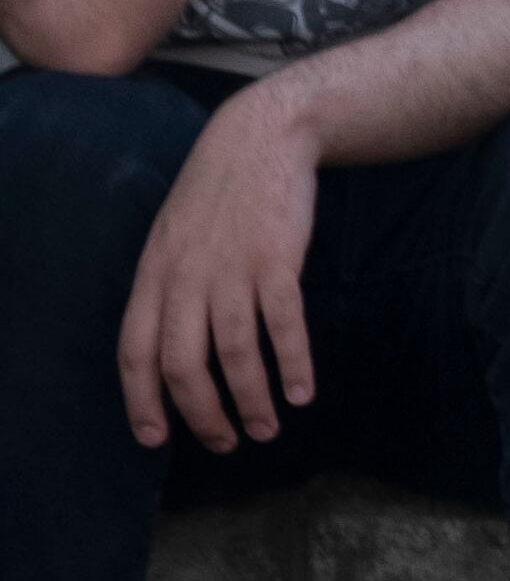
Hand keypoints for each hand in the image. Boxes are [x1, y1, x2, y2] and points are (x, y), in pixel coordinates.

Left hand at [118, 78, 321, 448]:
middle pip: (184, 365)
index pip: (135, 354)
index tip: (156, 439)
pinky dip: (293, 364)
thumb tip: (169, 344)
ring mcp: (232, 270)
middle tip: (226, 443)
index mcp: (153, 276)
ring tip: (268, 428)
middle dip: (203, 415)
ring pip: (234, 353)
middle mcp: (186, 279)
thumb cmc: (217, 192)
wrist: (261, 138)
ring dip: (251, 400)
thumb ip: (167, 287)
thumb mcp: (171, 237)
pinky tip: (303, 391)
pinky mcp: (277, 260)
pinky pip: (283, 325)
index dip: (142, 402)